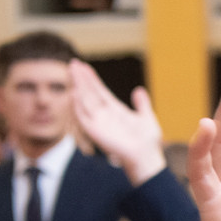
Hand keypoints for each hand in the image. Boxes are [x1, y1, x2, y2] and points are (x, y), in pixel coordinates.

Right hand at [70, 61, 166, 184]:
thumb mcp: (146, 117)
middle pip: (90, 92)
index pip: (100, 90)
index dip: (92, 78)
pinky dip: (77, 107)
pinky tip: (74, 94)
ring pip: (85, 101)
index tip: (84, 66)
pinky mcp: (95, 132)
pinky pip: (83, 118)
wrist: (146, 157)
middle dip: (81, 78)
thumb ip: (142, 104)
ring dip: (78, 86)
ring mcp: (99, 123)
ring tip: (73, 71)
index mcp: (115, 110)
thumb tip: (139, 90)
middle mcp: (104, 115)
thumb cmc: (147, 141)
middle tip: (73, 63)